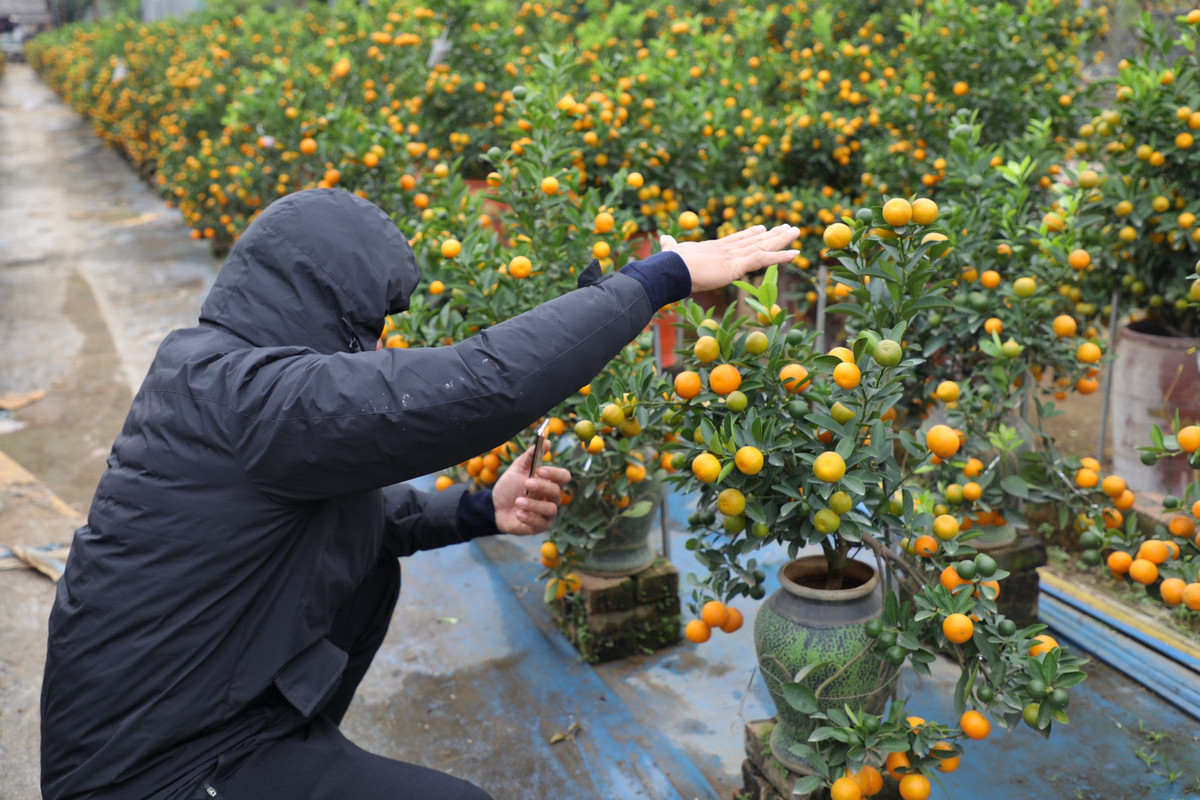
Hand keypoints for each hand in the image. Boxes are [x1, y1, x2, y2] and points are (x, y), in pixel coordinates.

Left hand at [491, 446, 571, 536]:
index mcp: (549, 482)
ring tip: (517, 501)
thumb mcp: (516, 469)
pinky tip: (518, 514)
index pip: (563, 477)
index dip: (555, 473)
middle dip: (542, 487)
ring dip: (533, 504)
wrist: (494, 507)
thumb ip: (530, 456)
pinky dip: (529, 518)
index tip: (540, 470)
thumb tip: (545, 441)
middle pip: (557, 492)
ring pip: (550, 509)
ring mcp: (547, 514)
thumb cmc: (509, 487)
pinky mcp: (539, 527)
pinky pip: (540, 524)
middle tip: (526, 483)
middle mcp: (552, 498)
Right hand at [659, 224, 799, 293]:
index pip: (737, 239)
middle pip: (755, 239)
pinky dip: (781, 256)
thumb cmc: (669, 263)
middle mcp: (727, 248)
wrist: (670, 269)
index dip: (751, 233)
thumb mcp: (671, 252)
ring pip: (763, 245)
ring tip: (796, 232)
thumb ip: (670, 245)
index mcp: (714, 247)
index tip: (762, 228)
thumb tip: (663, 238)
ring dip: (782, 239)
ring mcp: (733, 256)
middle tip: (788, 227)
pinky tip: (795, 253)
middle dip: (772, 234)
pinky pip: (764, 259)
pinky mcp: (736, 265)